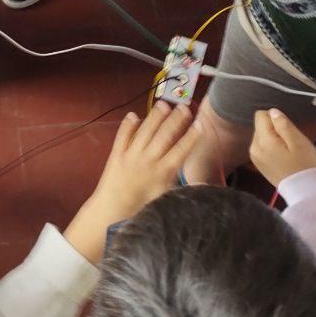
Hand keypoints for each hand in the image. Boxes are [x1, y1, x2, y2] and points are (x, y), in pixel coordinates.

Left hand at [65, 102, 199, 262]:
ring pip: (145, 131)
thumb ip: (184, 192)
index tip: (200, 123)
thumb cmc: (142, 210)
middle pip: (165, 135)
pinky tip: (133, 115)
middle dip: (176, 120)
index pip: (182, 149)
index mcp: (164, 171)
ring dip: (155, 117)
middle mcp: (149, 159)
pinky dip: (128, 125)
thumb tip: (204, 186)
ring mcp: (131, 155)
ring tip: (164, 104)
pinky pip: (122, 136)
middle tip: (184, 106)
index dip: (192, 136)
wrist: (111, 212)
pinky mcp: (116, 154)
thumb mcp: (167, 202)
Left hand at [249, 108, 315, 188]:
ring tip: (289, 151)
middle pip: (261, 126)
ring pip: (262, 136)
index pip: (261, 115)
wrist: (305, 191)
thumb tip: (272, 112)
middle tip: (291, 143)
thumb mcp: (298, 141)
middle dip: (275, 129)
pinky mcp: (259, 164)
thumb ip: (283, 124)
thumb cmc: (305, 165)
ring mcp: (255, 157)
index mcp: (262, 141)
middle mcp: (253, 148)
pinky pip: (263, 147)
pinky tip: (284, 158)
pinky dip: (273, 148)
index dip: (276, 119)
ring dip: (274, 139)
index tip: (288, 131)